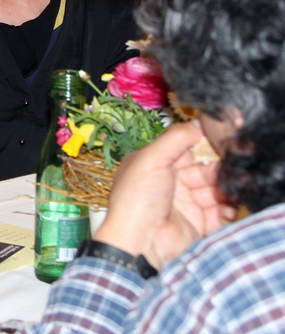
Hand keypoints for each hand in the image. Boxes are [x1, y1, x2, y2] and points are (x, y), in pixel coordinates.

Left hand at [93, 122, 236, 268]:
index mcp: (152, 164)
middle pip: (202, 168)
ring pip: (214, 189)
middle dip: (216, 168)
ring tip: (225, 190)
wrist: (140, 242)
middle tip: (223, 169)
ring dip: (224, 187)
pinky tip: (226, 206)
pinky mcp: (197, 223)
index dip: (200, 144)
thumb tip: (197, 123)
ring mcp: (183, 204)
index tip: (216, 140)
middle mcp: (168, 183)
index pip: (183, 148)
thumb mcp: (151, 158)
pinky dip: (227, 208)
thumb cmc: (136, 199)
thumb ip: (175, 138)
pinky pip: (220, 212)